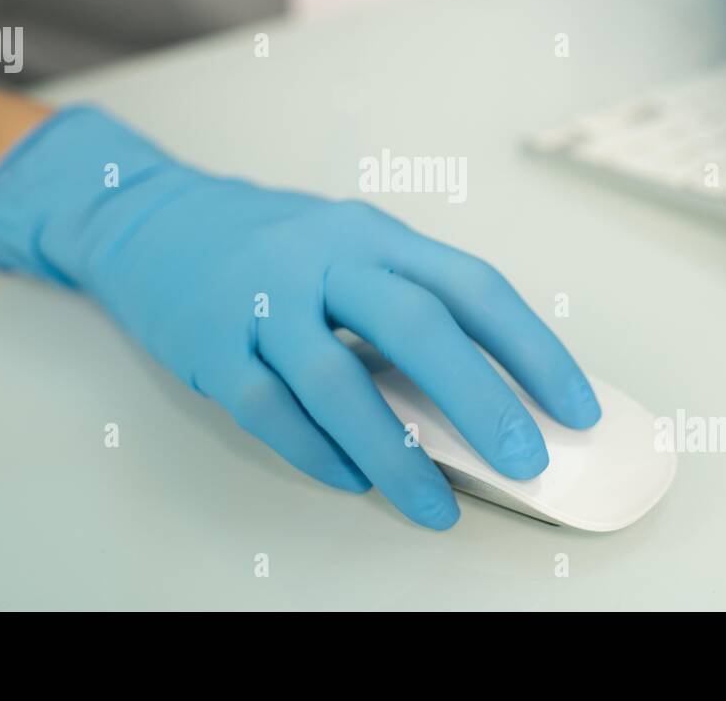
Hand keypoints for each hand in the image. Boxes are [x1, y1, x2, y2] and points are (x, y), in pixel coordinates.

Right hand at [0, 107, 600, 528]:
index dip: (532, 348)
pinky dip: (317, 452)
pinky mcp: (210, 346)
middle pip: (415, 326)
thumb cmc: (267, 245)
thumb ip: (405, 304)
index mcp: (373, 233)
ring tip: (438, 506)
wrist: (150, 219)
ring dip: (397, 452)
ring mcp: (261, 301)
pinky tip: (353, 480)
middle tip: (526, 460)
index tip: (576, 406)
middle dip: (480, 399)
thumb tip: (485, 394)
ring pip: (339, 382)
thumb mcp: (345, 246)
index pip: (471, 286)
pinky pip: (271, 411)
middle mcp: (322, 257)